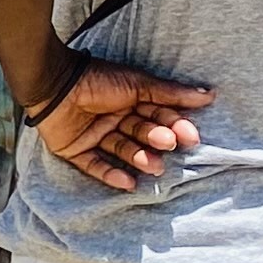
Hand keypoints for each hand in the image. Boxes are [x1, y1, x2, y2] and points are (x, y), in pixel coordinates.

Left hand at [28, 56, 213, 191]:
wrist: (54, 83)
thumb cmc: (97, 79)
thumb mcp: (138, 84)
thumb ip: (171, 93)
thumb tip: (209, 95)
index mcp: (129, 101)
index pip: (157, 116)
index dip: (174, 126)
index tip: (190, 136)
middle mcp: (114, 119)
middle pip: (141, 135)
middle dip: (156, 141)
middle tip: (168, 144)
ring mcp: (94, 135)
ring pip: (122, 151)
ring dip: (139, 158)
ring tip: (153, 164)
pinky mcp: (75, 150)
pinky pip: (95, 166)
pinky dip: (111, 175)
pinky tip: (128, 182)